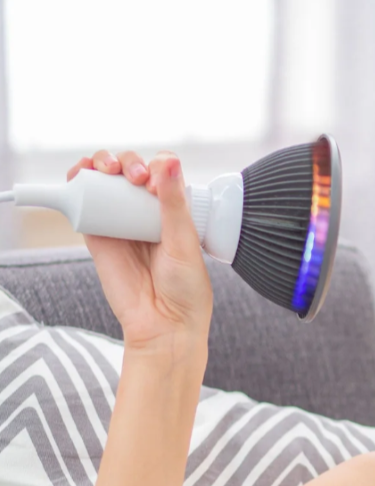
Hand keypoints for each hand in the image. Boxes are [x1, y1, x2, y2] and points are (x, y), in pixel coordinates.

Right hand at [67, 149, 213, 353]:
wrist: (164, 326)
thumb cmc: (185, 291)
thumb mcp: (185, 242)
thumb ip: (174, 203)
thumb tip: (169, 160)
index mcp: (175, 214)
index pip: (162, 173)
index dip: (157, 166)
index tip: (157, 182)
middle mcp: (146, 215)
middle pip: (131, 172)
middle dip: (129, 163)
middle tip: (136, 178)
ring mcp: (121, 223)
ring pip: (106, 182)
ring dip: (103, 162)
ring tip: (109, 169)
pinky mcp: (98, 236)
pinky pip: (84, 203)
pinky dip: (79, 181)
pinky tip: (81, 173)